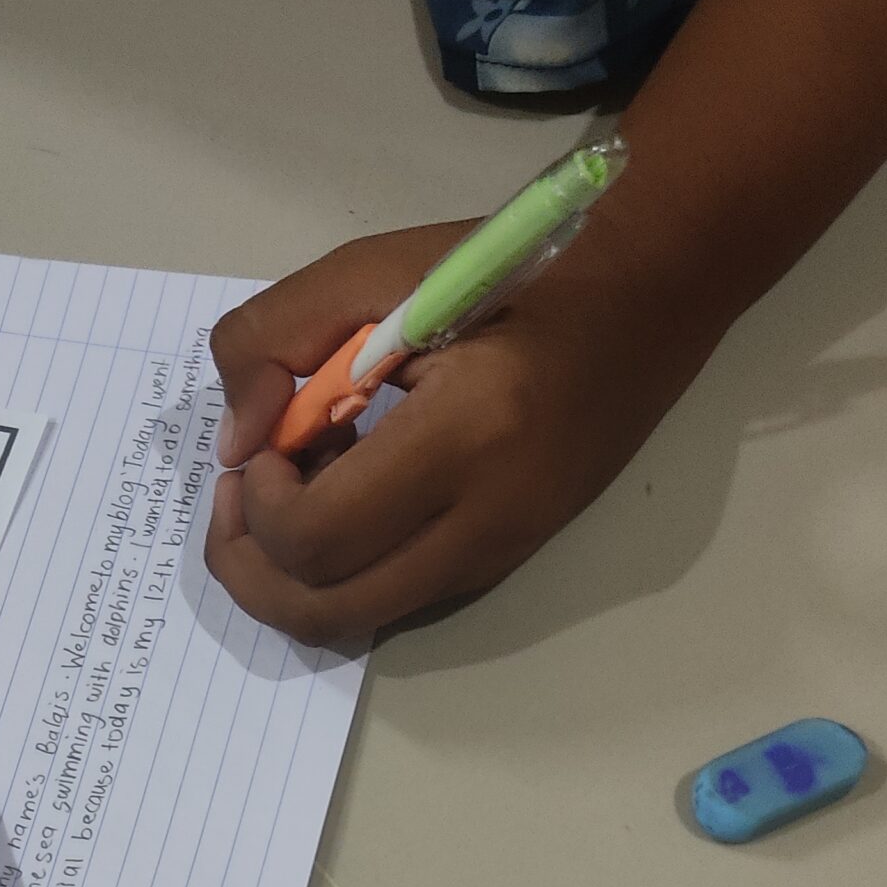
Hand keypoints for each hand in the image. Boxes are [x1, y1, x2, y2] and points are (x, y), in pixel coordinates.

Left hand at [205, 222, 723, 641]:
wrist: (654, 290)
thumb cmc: (517, 269)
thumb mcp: (379, 266)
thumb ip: (276, 335)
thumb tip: (233, 439)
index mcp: (466, 434)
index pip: (321, 535)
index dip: (259, 505)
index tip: (255, 443)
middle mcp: (487, 519)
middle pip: (326, 612)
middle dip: (251, 567)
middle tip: (237, 493)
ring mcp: (501, 551)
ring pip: (356, 620)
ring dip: (291, 574)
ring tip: (283, 491)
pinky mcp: (504, 559)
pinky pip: (394, 596)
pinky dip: (340, 567)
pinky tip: (339, 493)